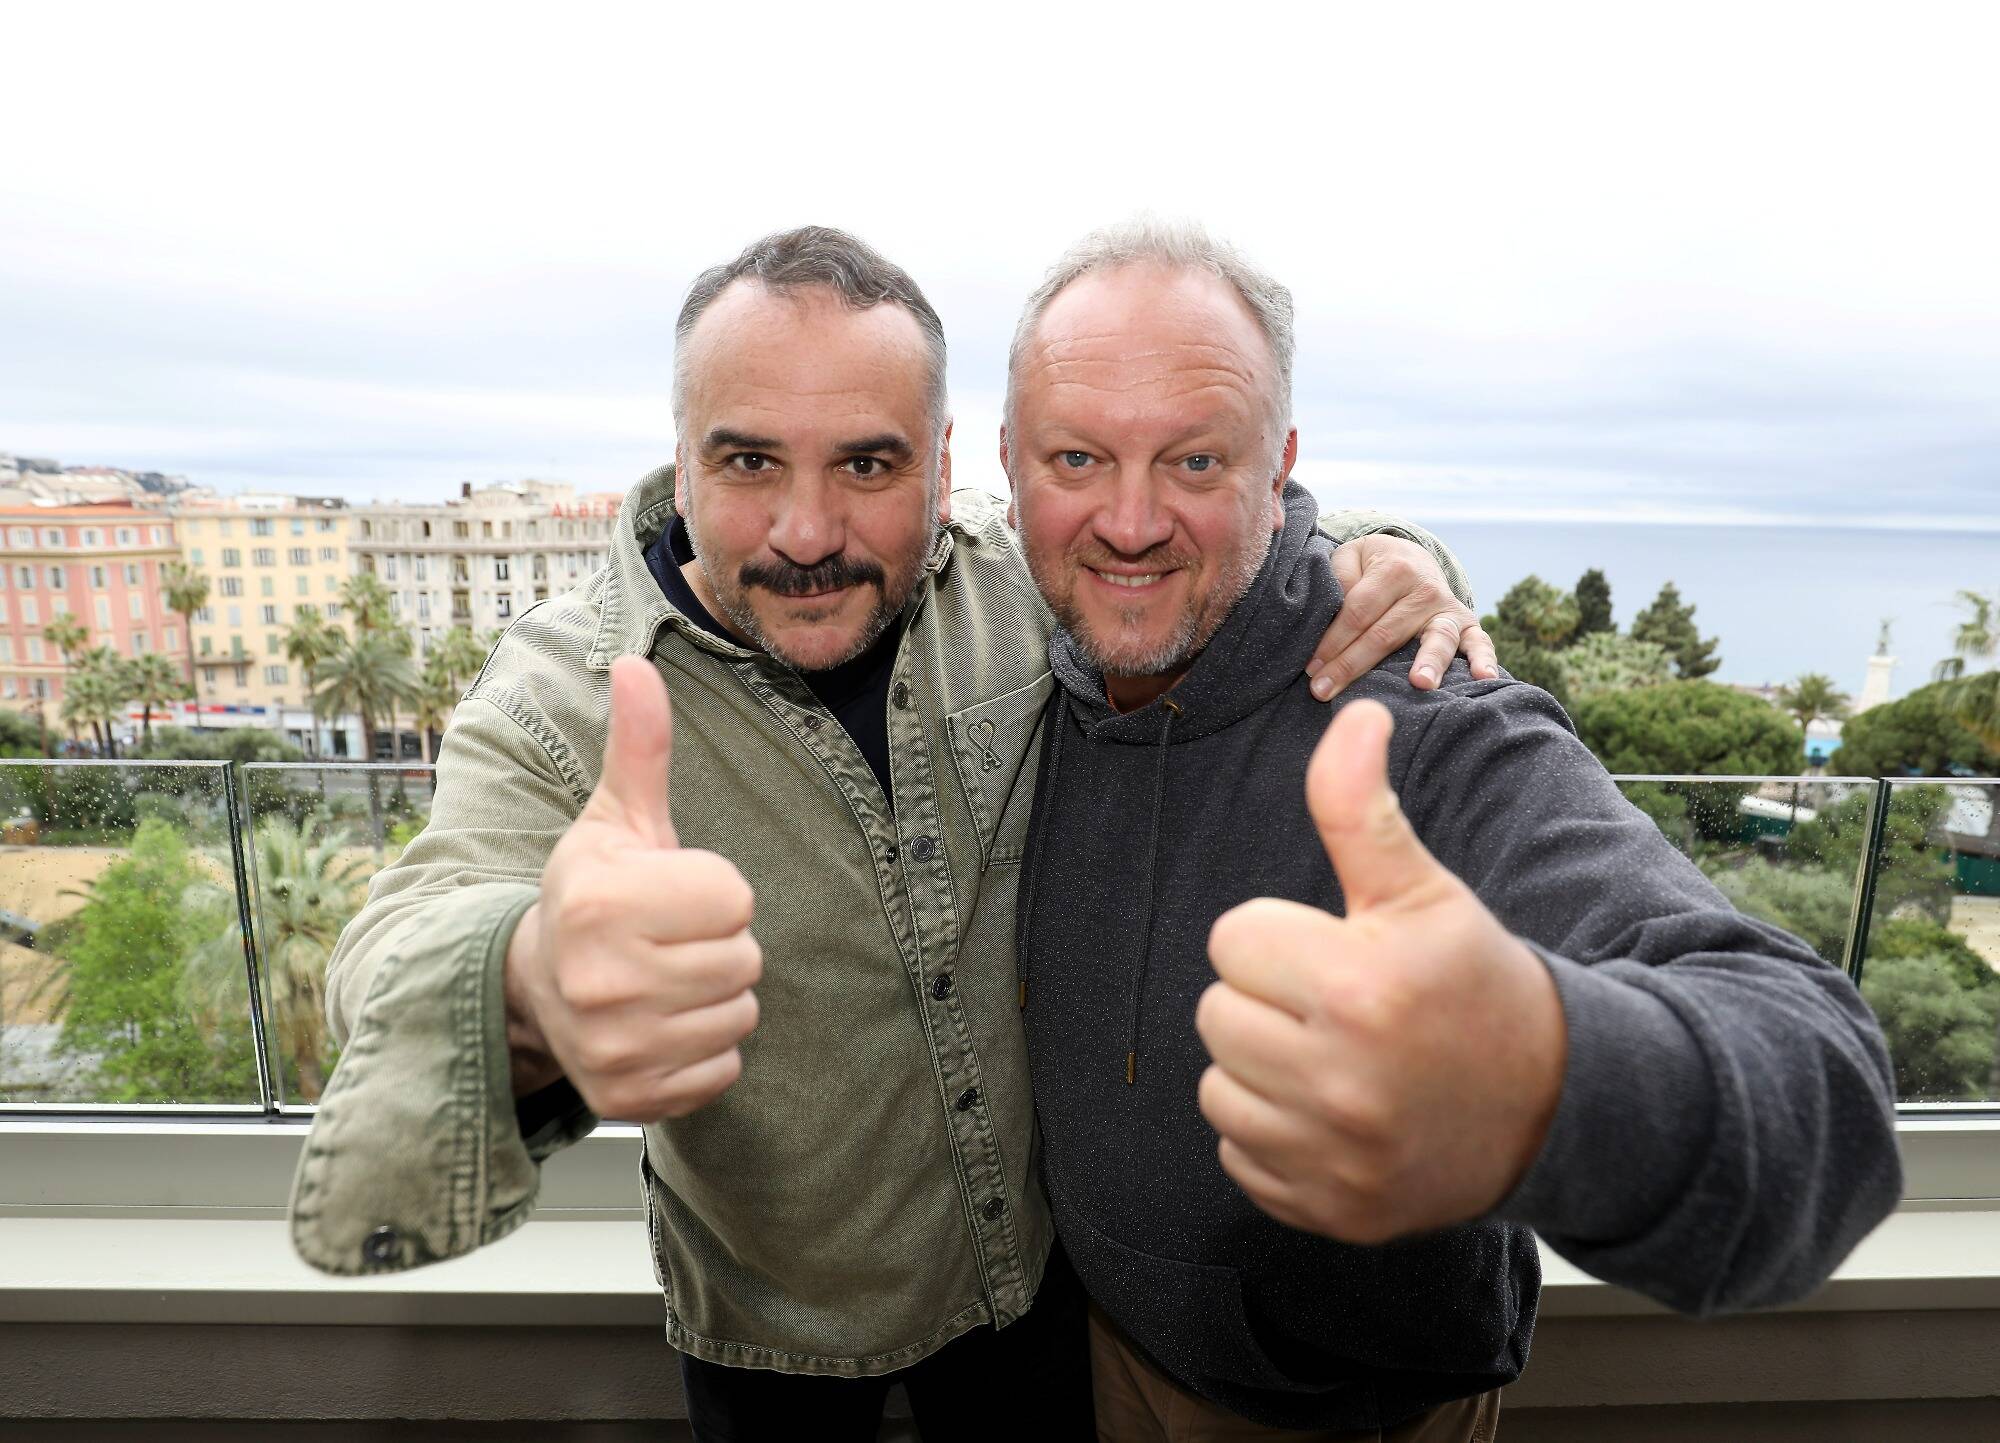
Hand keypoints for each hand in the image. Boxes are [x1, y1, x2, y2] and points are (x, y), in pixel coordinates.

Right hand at [503, 656, 760, 1121]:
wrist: (533, 988)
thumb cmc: (594, 892)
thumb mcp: (617, 819)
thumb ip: (641, 748)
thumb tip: (635, 663)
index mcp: (600, 903)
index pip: (736, 897)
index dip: (715, 889)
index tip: (670, 893)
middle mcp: (601, 981)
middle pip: (745, 959)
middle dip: (720, 944)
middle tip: (669, 940)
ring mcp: (613, 1048)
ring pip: (740, 1016)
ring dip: (716, 998)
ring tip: (665, 980)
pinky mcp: (630, 1098)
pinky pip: (723, 1071)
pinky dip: (705, 1051)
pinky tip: (662, 1026)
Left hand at [1194, 699, 1564, 1242]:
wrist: (1555, 1109)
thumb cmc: (1476, 982)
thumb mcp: (1424, 892)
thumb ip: (1363, 810)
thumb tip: (1352, 713)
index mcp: (1359, 987)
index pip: (1233, 938)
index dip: (1282, 936)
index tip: (1338, 951)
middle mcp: (1341, 1081)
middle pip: (1216, 1014)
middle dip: (1267, 999)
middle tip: (1337, 1005)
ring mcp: (1333, 1156)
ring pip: (1218, 1087)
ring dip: (1260, 1069)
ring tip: (1334, 1058)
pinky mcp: (1328, 1210)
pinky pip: (1239, 1156)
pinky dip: (1272, 1136)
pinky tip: (1333, 1116)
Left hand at [1308, 535, 1498, 699]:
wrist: (1411, 557)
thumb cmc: (1371, 566)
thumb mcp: (1350, 558)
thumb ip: (1338, 579)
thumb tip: (1330, 614)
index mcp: (1393, 570)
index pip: (1357, 613)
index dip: (1331, 642)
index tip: (1311, 669)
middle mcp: (1425, 589)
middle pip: (1386, 634)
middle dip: (1352, 664)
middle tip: (1324, 690)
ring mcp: (1448, 609)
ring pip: (1436, 640)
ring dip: (1428, 663)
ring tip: (1420, 684)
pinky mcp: (1468, 624)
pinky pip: (1480, 642)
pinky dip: (1484, 659)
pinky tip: (1484, 678)